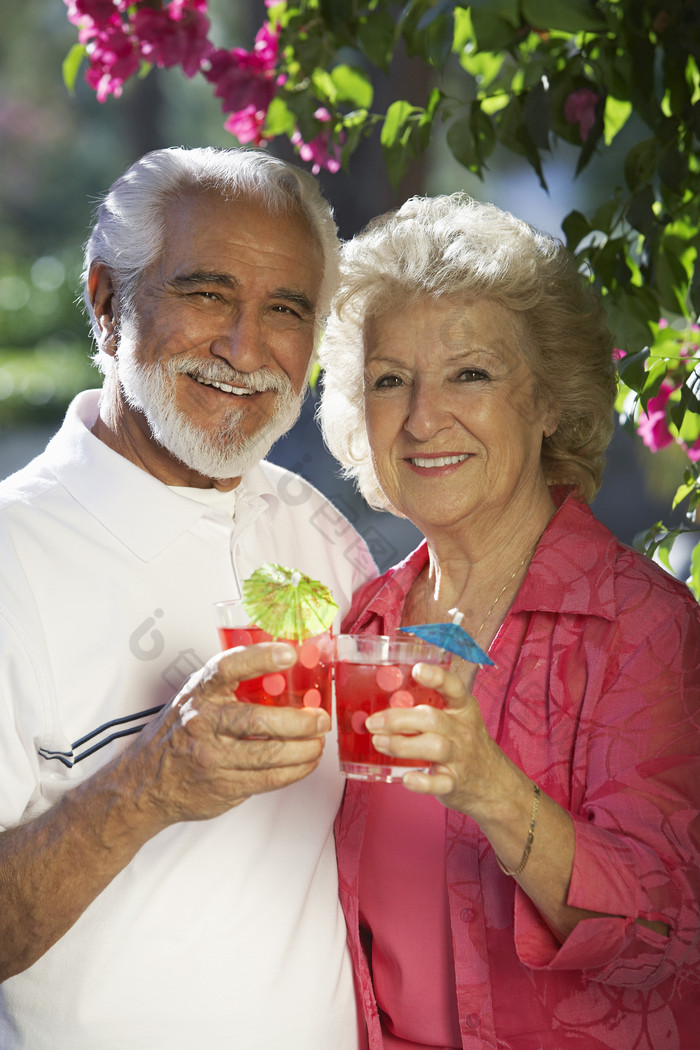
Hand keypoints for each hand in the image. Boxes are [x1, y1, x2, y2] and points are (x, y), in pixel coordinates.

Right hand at [115, 642, 329, 829]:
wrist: (145, 783)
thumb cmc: (178, 732)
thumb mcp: (195, 697)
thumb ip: (229, 684)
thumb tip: (284, 670)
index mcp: (199, 693)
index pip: (229, 668)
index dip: (260, 658)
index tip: (289, 654)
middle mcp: (203, 724)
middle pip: (258, 721)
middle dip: (300, 721)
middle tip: (320, 718)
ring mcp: (212, 758)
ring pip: (270, 755)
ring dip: (304, 749)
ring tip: (318, 741)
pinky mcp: (223, 786)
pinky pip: (269, 779)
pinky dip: (295, 770)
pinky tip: (306, 762)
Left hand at [364, 661, 508, 817]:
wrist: (496, 784)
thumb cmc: (465, 745)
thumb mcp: (456, 720)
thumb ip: (426, 710)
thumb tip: (382, 706)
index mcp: (463, 709)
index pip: (454, 688)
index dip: (437, 678)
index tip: (418, 670)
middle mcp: (463, 730)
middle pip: (432, 719)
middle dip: (399, 719)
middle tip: (373, 722)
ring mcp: (460, 757)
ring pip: (434, 747)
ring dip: (402, 744)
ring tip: (379, 742)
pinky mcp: (455, 783)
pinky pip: (440, 783)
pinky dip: (421, 782)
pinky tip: (406, 778)